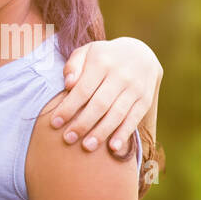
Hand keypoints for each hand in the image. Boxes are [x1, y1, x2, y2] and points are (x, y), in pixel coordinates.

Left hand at [51, 37, 160, 154]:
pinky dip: (124, 133)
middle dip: (83, 123)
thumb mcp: (86, 52)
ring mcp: (135, 88)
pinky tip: (112, 147)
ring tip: (87, 147)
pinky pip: (134, 118)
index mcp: (102, 62)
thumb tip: (68, 84)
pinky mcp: (145, 99)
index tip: (54, 123)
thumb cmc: (103, 57)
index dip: (68, 108)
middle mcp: (121, 75)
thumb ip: (73, 65)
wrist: (141, 53)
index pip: (83, 90)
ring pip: (117, 114)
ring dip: (102, 132)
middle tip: (68, 139)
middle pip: (100, 104)